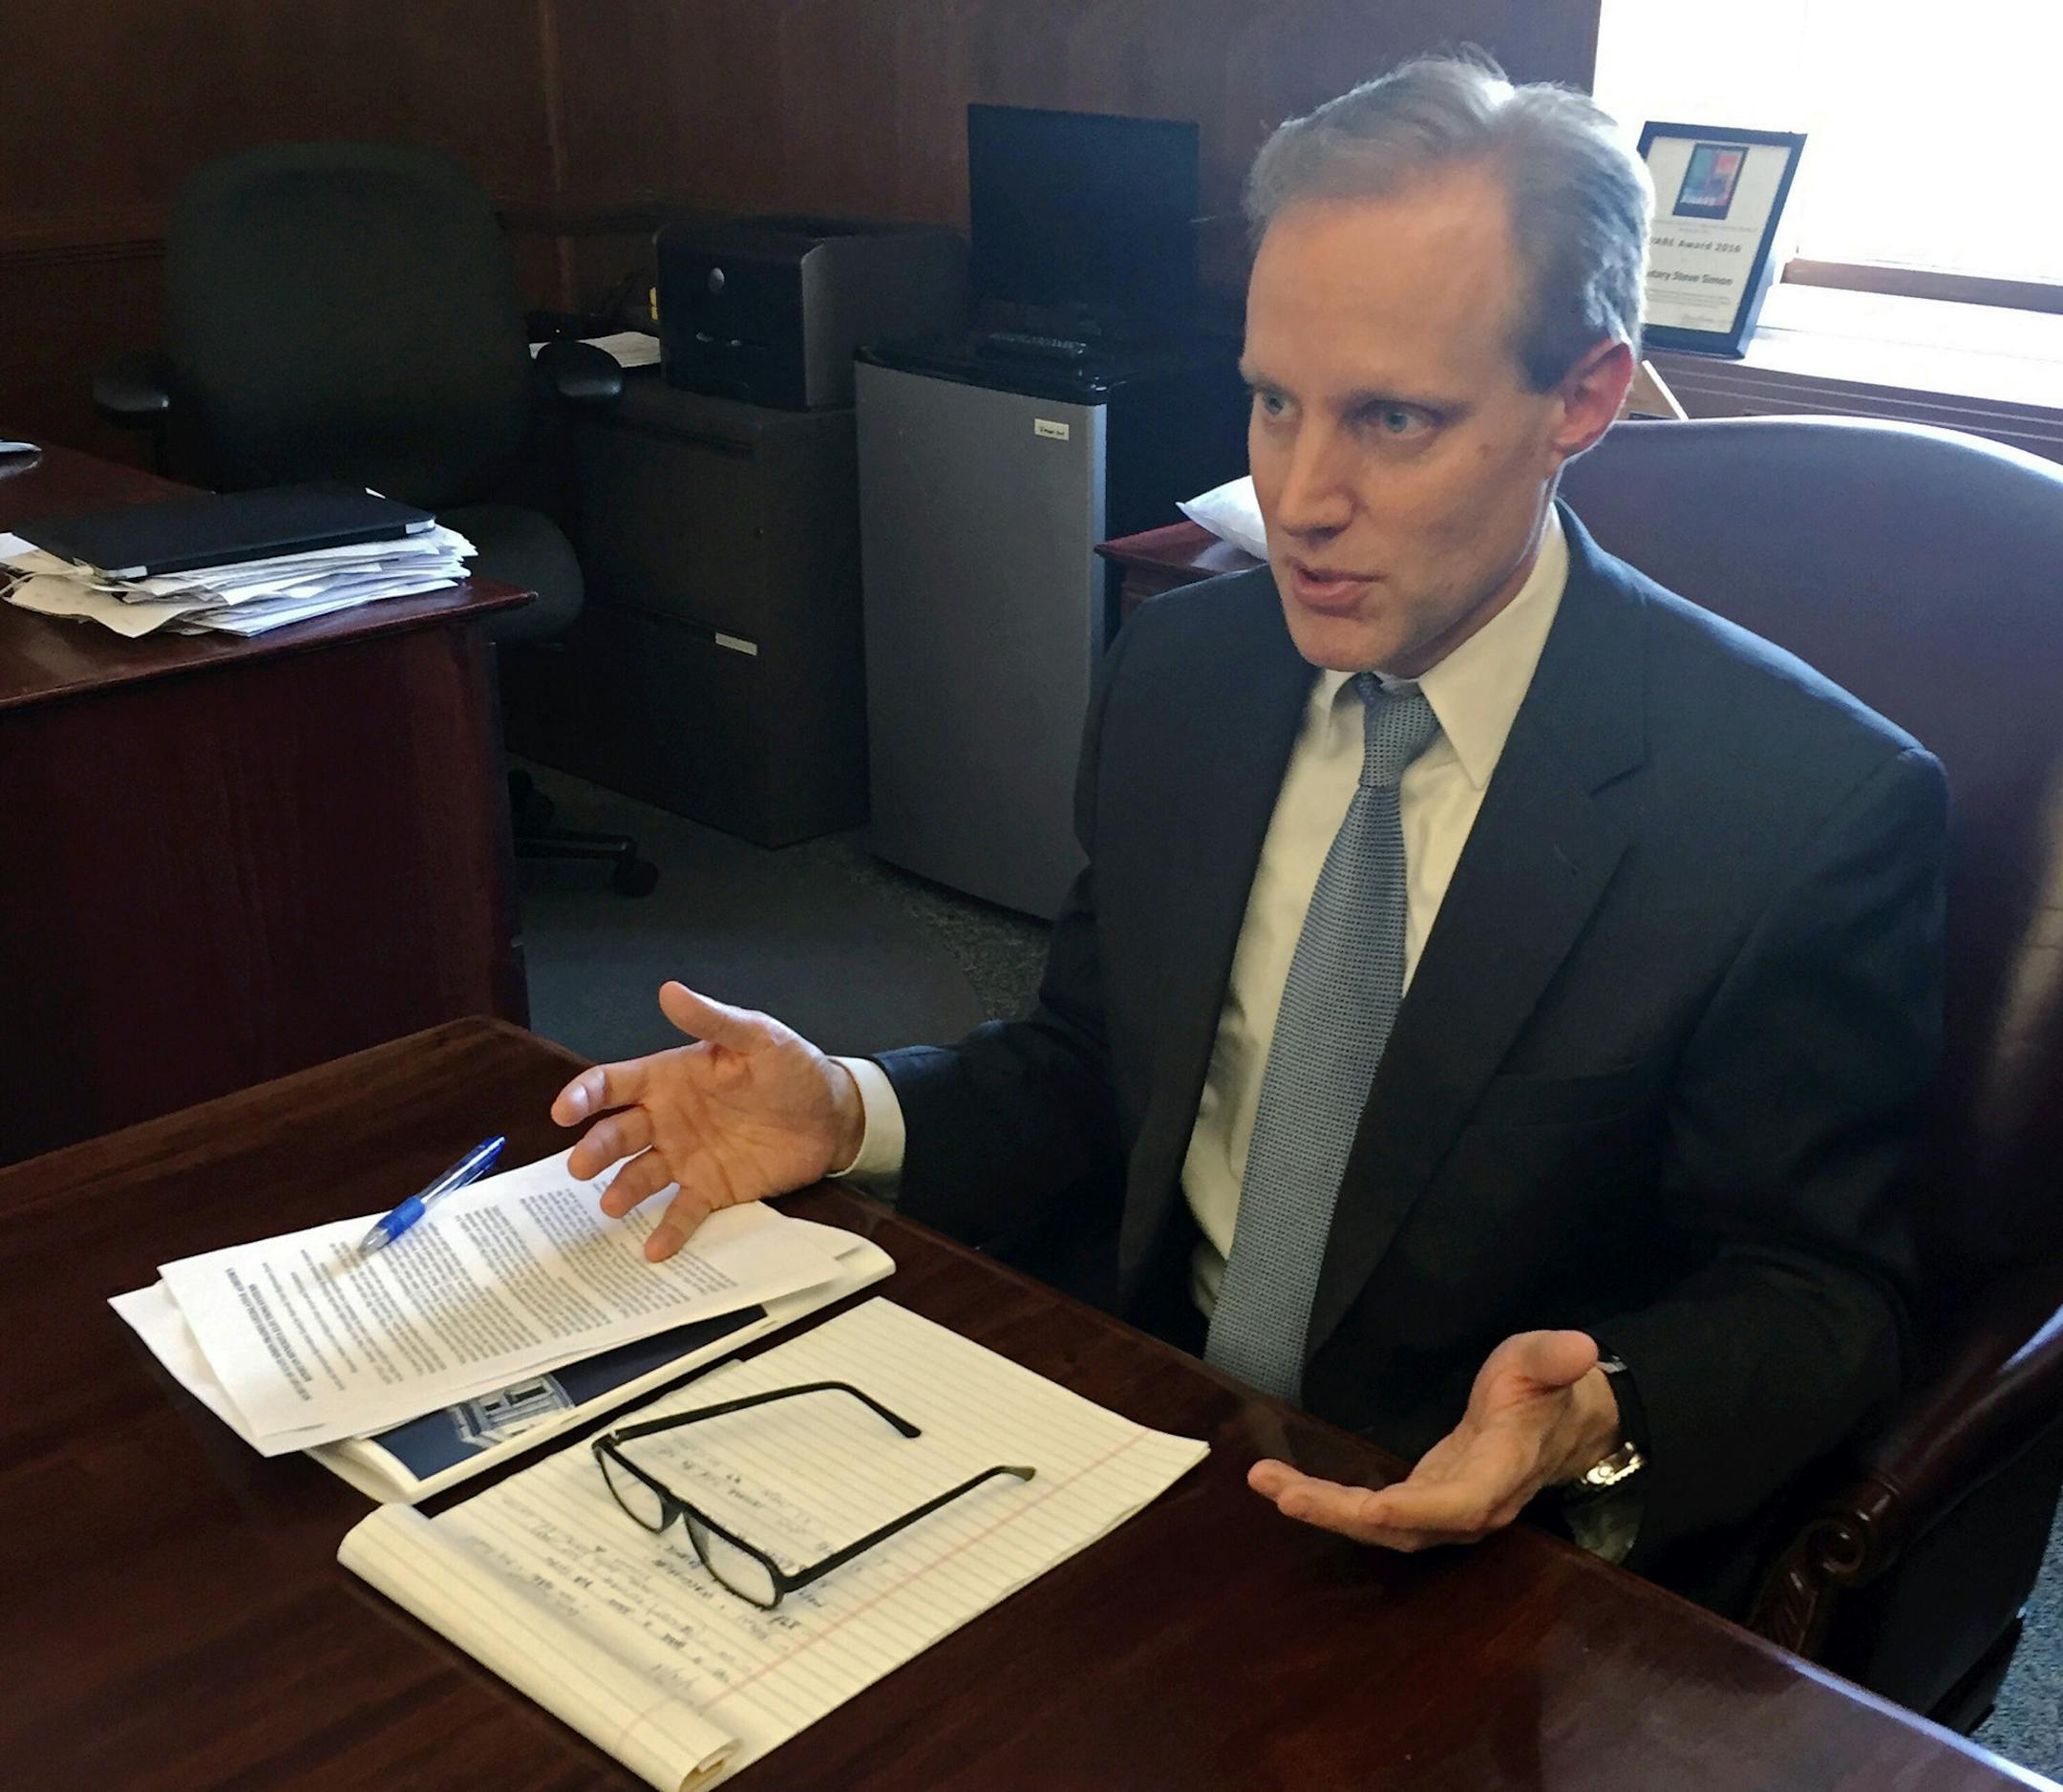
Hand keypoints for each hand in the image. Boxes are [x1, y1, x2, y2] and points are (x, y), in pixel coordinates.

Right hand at [550, 981, 865, 1261]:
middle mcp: (667, 1120)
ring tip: (613, 1205)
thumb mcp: (757, 1037)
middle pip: (617, 1134)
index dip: (584, 1096)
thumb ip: (712, 1020)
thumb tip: (670, 990)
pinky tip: (654, 1249)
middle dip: (595, 1149)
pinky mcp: (711, 1190)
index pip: (613, 1084)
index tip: (564, 1112)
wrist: (834, 1115)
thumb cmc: (792, 1068)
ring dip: (623, 1191)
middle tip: (581, 1166)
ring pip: (641, 1176)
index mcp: (669, 1079)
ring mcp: (685, 1158)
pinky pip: (682, 1212)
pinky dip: (667, 1230)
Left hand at [1247, 1330, 1620, 1552]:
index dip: (1418, 1510)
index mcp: (1503, 1471)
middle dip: (1344, 1514)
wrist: (1558, 1425)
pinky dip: (1331, 1503)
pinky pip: (1374, 1514)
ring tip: (1268, 1483)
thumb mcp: (1547, 1361)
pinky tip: (1286, 1486)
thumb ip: (1555, 1359)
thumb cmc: (1545, 1387)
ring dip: (1325, 1510)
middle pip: (1405, 1526)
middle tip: (1284, 1494)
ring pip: (1381, 1526)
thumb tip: (1581, 1347)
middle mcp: (1471, 1505)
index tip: (1373, 1506)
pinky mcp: (1422, 1504)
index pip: (1462, 1503)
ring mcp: (1444, 1510)